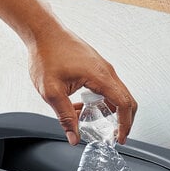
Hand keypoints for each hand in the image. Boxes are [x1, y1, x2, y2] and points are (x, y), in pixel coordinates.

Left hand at [27, 25, 136, 145]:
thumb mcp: (51, 92)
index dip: (125, 124)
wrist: (43, 32)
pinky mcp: (96, 67)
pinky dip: (101, 102)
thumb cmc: (46, 54)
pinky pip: (106, 88)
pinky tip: (82, 108)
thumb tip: (74, 137)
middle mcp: (106, 71)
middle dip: (124, 120)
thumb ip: (64, 117)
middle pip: (126, 99)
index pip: (124, 103)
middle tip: (114, 136)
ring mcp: (102, 68)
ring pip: (116, 94)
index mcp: (100, 76)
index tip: (120, 138)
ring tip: (92, 123)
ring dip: (109, 111)